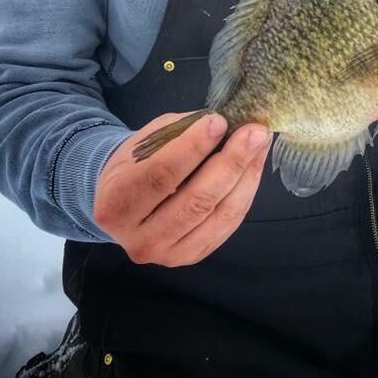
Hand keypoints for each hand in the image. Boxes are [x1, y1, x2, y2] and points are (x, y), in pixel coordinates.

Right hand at [94, 111, 271, 265]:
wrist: (122, 203)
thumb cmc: (135, 165)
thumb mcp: (145, 142)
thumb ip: (179, 134)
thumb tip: (222, 124)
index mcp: (117, 203)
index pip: (161, 174)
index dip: (193, 146)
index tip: (219, 121)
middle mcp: (140, 239)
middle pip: (196, 200)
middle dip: (231, 162)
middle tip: (253, 131)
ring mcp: (167, 254)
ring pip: (219, 215)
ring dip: (246, 175)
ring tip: (260, 144)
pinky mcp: (191, 256)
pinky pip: (227, 224)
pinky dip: (245, 192)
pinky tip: (253, 166)